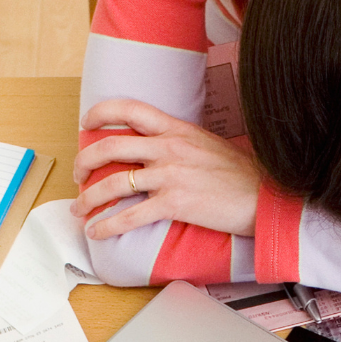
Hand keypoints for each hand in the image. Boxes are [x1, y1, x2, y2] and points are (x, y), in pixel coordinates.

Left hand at [73, 99, 259, 238]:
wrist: (263, 196)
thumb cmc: (239, 174)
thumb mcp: (205, 143)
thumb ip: (177, 141)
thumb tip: (153, 149)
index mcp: (176, 128)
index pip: (130, 108)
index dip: (101, 112)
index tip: (86, 122)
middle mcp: (168, 147)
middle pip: (110, 146)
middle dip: (83, 162)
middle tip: (77, 176)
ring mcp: (170, 175)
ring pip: (113, 183)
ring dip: (88, 199)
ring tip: (79, 210)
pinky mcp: (174, 203)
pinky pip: (130, 215)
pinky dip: (107, 226)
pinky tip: (97, 233)